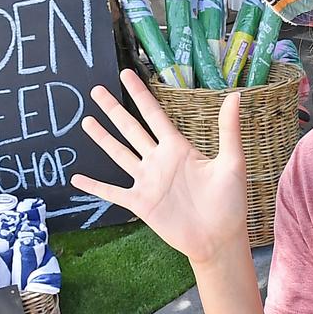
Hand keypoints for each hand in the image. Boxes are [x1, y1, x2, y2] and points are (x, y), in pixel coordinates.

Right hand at [71, 70, 247, 266]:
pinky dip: (95, 186)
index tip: (127, 75)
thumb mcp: (232, 162)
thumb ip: (229, 130)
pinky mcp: (141, 204)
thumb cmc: (230, 201)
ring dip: (103, 139)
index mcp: (179, 148)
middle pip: (131, 129)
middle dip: (114, 110)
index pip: (154, 115)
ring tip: (86, 121)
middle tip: (96, 90)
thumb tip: (236, 95)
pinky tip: (77, 178)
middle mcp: (159, 161)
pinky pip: (113, 192)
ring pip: (119, 154)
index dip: (140, 94)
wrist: (219, 238)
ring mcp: (148, 182)